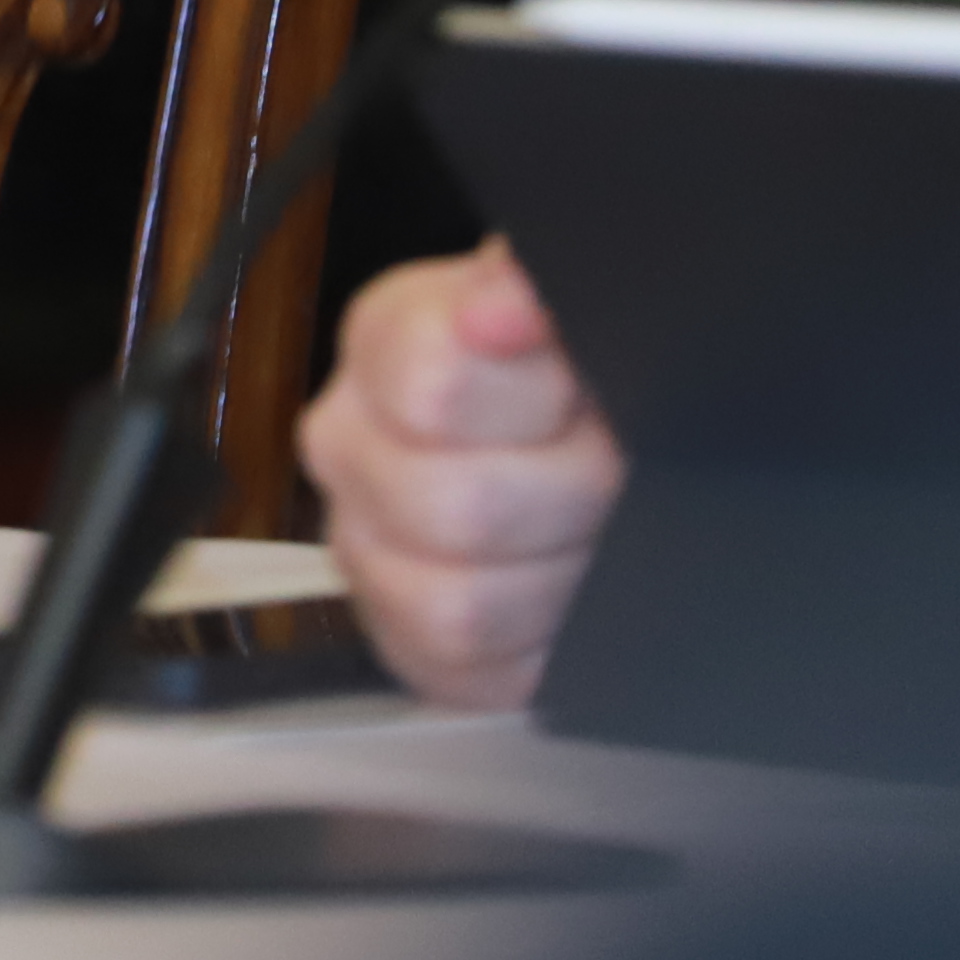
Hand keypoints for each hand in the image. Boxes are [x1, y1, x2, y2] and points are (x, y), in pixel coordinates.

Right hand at [296, 242, 625, 711]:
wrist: (606, 443)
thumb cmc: (595, 376)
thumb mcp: (580, 307)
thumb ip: (537, 284)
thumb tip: (503, 305)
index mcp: (388, 344)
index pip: (430, 383)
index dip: (536, 394)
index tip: (580, 385)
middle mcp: (349, 447)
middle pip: (453, 507)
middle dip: (569, 494)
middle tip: (609, 463)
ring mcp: (367, 553)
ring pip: (459, 605)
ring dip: (561, 577)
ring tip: (599, 533)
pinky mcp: (410, 648)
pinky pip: (471, 674)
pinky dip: (544, 645)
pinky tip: (574, 594)